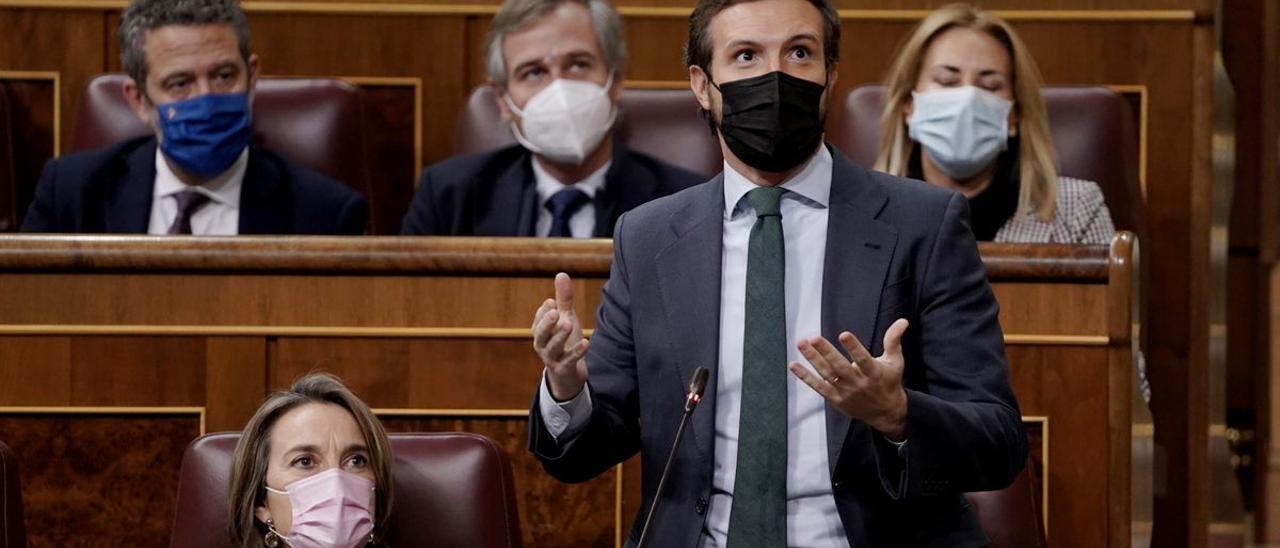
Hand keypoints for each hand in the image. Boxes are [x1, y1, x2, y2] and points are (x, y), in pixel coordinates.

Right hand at [532, 272, 588, 400]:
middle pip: (540, 334)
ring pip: (553, 347)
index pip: (539, 320)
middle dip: (547, 323)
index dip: (544, 312)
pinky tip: (586, 342)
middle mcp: (543, 345)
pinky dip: (576, 352)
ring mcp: (552, 358)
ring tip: (569, 323)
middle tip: (555, 312)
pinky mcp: (564, 369)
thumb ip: (563, 299)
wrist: (569, 373)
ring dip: (560, 336)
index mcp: (540, 331)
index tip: (552, 302)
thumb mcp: (565, 318)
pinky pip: (568, 361)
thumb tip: (561, 274)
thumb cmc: (565, 340)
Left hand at [789, 319, 909, 439]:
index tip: (844, 334)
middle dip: (826, 352)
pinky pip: (818, 386)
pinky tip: (794, 365)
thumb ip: (894, 340)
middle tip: (814, 338)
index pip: (863, 359)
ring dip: (812, 359)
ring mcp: (844, 392)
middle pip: (839, 367)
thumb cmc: (889, 382)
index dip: (854, 347)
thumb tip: (903, 320)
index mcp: (873, 373)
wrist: (886, 413)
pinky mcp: (835, 398)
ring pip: (826, 374)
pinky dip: (805, 377)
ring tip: (801, 344)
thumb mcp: (895, 362)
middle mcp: (858, 383)